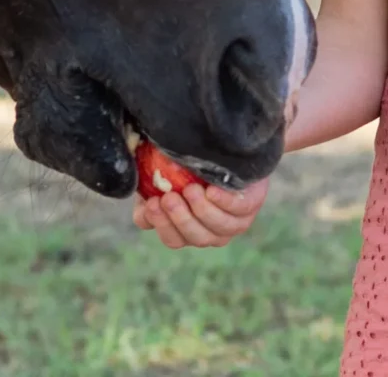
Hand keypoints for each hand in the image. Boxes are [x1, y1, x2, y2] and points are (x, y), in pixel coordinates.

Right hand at [132, 176, 269, 249]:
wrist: (226, 150)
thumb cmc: (189, 165)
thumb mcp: (165, 175)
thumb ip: (149, 187)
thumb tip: (137, 199)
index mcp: (186, 230)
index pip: (172, 238)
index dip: (161, 225)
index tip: (152, 204)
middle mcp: (209, 233)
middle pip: (193, 237)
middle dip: (180, 219)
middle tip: (169, 197)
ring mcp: (231, 225)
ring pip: (216, 229)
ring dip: (201, 211)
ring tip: (191, 190)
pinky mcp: (250, 209)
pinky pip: (238, 211)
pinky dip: (225, 202)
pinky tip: (213, 190)